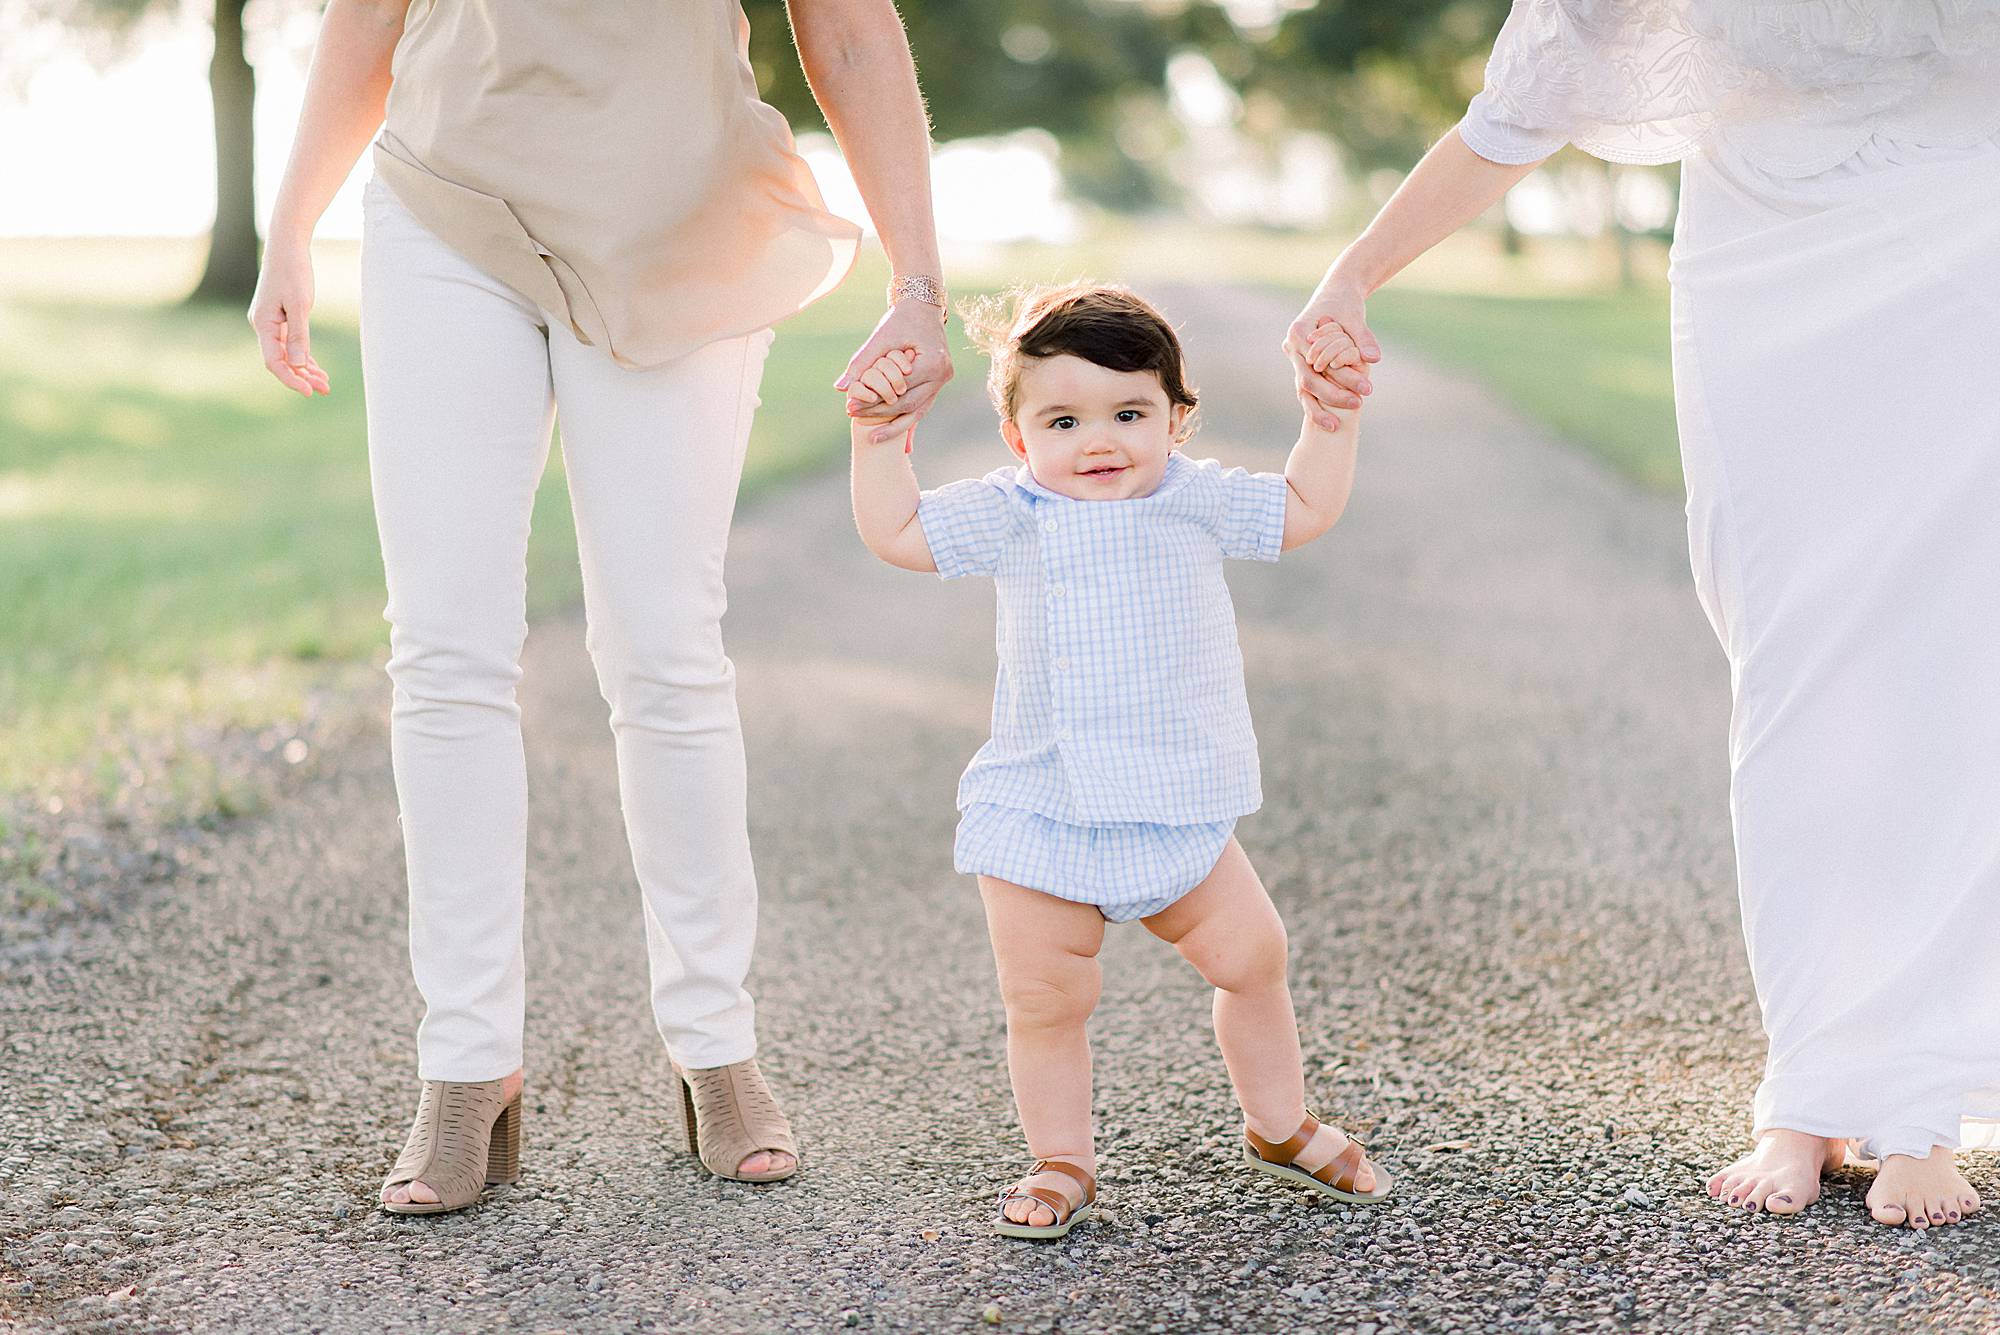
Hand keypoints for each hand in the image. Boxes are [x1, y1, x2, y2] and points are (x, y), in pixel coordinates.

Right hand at [248, 237, 330, 396]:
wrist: (287, 245)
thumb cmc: (293, 271)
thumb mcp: (300, 305)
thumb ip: (299, 335)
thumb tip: (299, 364)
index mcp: (262, 324)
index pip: (274, 361)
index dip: (291, 378)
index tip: (310, 391)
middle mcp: (262, 325)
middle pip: (281, 360)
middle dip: (303, 376)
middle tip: (326, 389)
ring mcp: (270, 322)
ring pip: (287, 353)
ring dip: (305, 369)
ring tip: (325, 383)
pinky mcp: (279, 317)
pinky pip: (290, 343)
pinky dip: (303, 355)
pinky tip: (317, 368)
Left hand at [838, 298, 952, 442]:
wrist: (923, 309)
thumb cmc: (901, 320)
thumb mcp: (881, 338)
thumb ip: (862, 363)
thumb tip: (840, 387)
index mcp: (933, 363)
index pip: (897, 389)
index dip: (873, 401)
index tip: (850, 406)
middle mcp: (942, 376)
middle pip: (908, 405)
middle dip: (880, 415)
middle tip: (853, 417)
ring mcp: (942, 383)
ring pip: (916, 412)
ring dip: (894, 426)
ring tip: (872, 438)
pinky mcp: (938, 385)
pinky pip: (920, 408)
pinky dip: (905, 421)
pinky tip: (895, 439)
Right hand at [1283, 281, 1379, 427]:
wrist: (1336, 293)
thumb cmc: (1345, 303)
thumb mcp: (1355, 318)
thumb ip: (1362, 339)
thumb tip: (1374, 358)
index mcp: (1299, 332)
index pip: (1318, 363)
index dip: (1341, 378)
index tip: (1365, 390)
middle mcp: (1292, 347)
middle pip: (1308, 380)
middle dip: (1333, 396)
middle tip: (1359, 404)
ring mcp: (1295, 359)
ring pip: (1305, 389)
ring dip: (1321, 407)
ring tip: (1337, 426)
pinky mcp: (1302, 366)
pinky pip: (1308, 390)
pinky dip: (1319, 404)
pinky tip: (1332, 422)